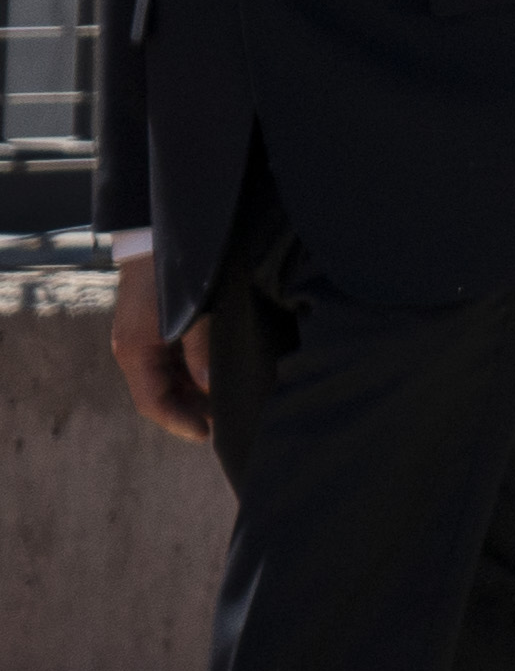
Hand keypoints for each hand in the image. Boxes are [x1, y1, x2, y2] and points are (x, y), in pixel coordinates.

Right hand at [109, 256, 209, 439]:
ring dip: (193, 393)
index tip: (207, 434)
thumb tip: (211, 387)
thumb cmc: (173, 274)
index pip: (153, 402)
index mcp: (134, 352)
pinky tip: (215, 376)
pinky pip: (172, 362)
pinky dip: (192, 373)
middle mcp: (134, 351)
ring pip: (168, 379)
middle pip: (160, 394)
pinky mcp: (155, 329)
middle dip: (189, 410)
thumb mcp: (190, 315)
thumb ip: (200, 350)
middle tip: (224, 421)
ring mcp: (144, 340)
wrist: (156, 236)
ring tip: (225, 403)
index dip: (179, 421)